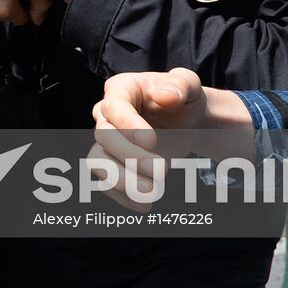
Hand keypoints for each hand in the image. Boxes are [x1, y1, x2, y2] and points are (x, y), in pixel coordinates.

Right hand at [89, 69, 251, 209]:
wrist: (186, 121)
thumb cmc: (183, 98)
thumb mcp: (188, 84)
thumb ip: (180, 84)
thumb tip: (164, 95)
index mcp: (121, 89)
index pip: (113, 106)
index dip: (128, 125)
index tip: (152, 141)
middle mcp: (107, 114)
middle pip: (104, 136)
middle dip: (131, 156)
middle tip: (162, 170)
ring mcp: (107, 140)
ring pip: (98, 161)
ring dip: (121, 180)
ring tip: (151, 192)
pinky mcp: (112, 162)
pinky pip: (105, 181)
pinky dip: (123, 196)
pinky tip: (145, 204)